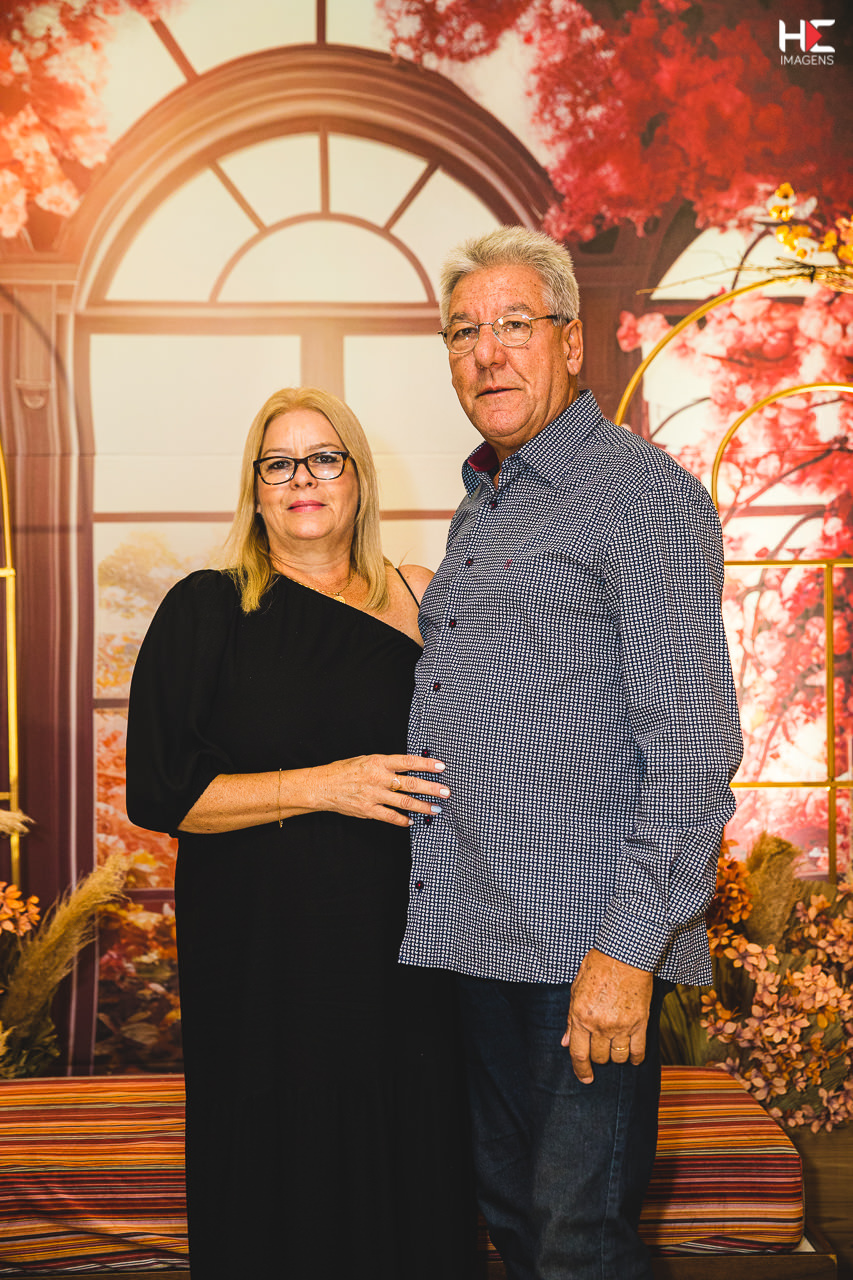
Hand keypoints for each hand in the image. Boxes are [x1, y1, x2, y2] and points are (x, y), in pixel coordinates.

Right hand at [311, 754, 448, 826]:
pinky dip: (403, 820)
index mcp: (378, 761)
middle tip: (446, 791)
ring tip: (436, 809)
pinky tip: (412, 821)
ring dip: (423, 806)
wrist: (322, 786)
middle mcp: (378, 778)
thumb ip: (387, 764)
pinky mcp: (368, 810)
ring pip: (404, 802)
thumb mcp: (366, 759)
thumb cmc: (345, 770)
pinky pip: (390, 817)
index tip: (441, 766)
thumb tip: (409, 767)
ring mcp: (374, 795)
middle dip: (431, 788)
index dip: (426, 764)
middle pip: (411, 783)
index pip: (408, 762)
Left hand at [561, 949, 652, 1083]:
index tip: (585, 1078)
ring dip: (615, 1056)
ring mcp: (621, 1026)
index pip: (578, 1053)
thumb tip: (565, 1041)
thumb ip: (570, 1019)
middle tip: (600, 1047)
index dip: (580, 1070)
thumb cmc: (598, 966)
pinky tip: (633, 1057)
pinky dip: (635, 1058)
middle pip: (598, 1057)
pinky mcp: (640, 1023)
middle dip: (598, 1057)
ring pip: (618, 1057)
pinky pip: (638, 1051)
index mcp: (580, 1015)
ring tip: (615, 1047)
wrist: (625, 954)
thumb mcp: (576, 989)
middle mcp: (599, 1025)